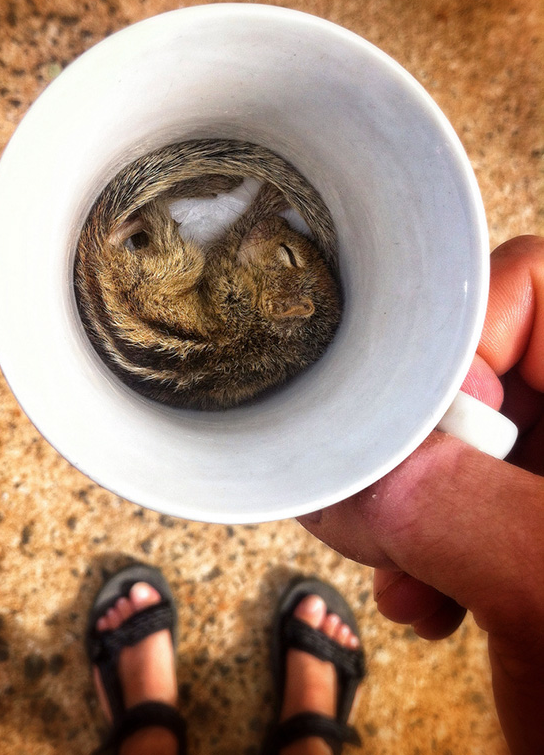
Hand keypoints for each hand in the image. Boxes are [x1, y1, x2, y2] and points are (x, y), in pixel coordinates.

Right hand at [297, 235, 543, 754]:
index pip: (530, 285)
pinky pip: (464, 493)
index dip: (461, 344)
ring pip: (462, 436)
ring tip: (411, 572)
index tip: (424, 429)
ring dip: (416, 504)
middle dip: (421, 442)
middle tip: (403, 508)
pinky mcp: (535, 521)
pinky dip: (430, 540)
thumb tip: (354, 469)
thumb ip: (449, 508)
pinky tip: (431, 594)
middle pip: (484, 367)